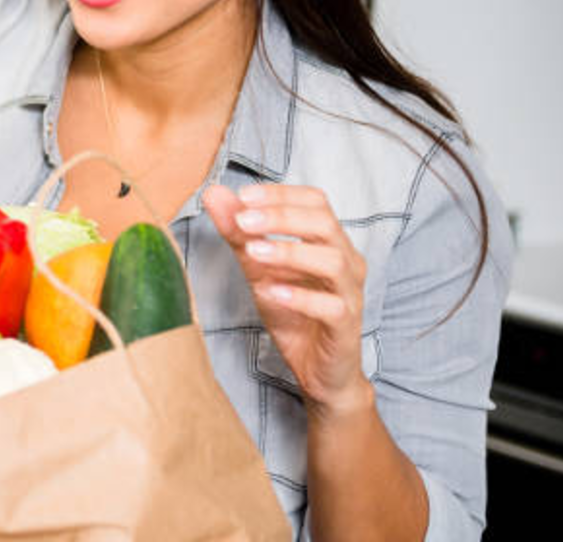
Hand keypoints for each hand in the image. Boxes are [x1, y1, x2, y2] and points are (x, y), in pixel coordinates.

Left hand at [202, 183, 371, 416]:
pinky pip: (331, 307)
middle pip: (324, 224)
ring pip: (333, 261)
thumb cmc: (293, 312)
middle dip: (282, 217)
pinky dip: (300, 297)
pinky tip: (271, 292)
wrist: (316, 368)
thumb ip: (238, 233)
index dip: (281, 194)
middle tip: (243, 220)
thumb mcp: (258, 269)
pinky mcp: (346, 325)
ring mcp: (350, 294)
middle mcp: (347, 261)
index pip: (316, 201)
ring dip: (290, 252)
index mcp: (330, 241)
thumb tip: (213, 193)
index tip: (243, 195)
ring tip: (253, 252)